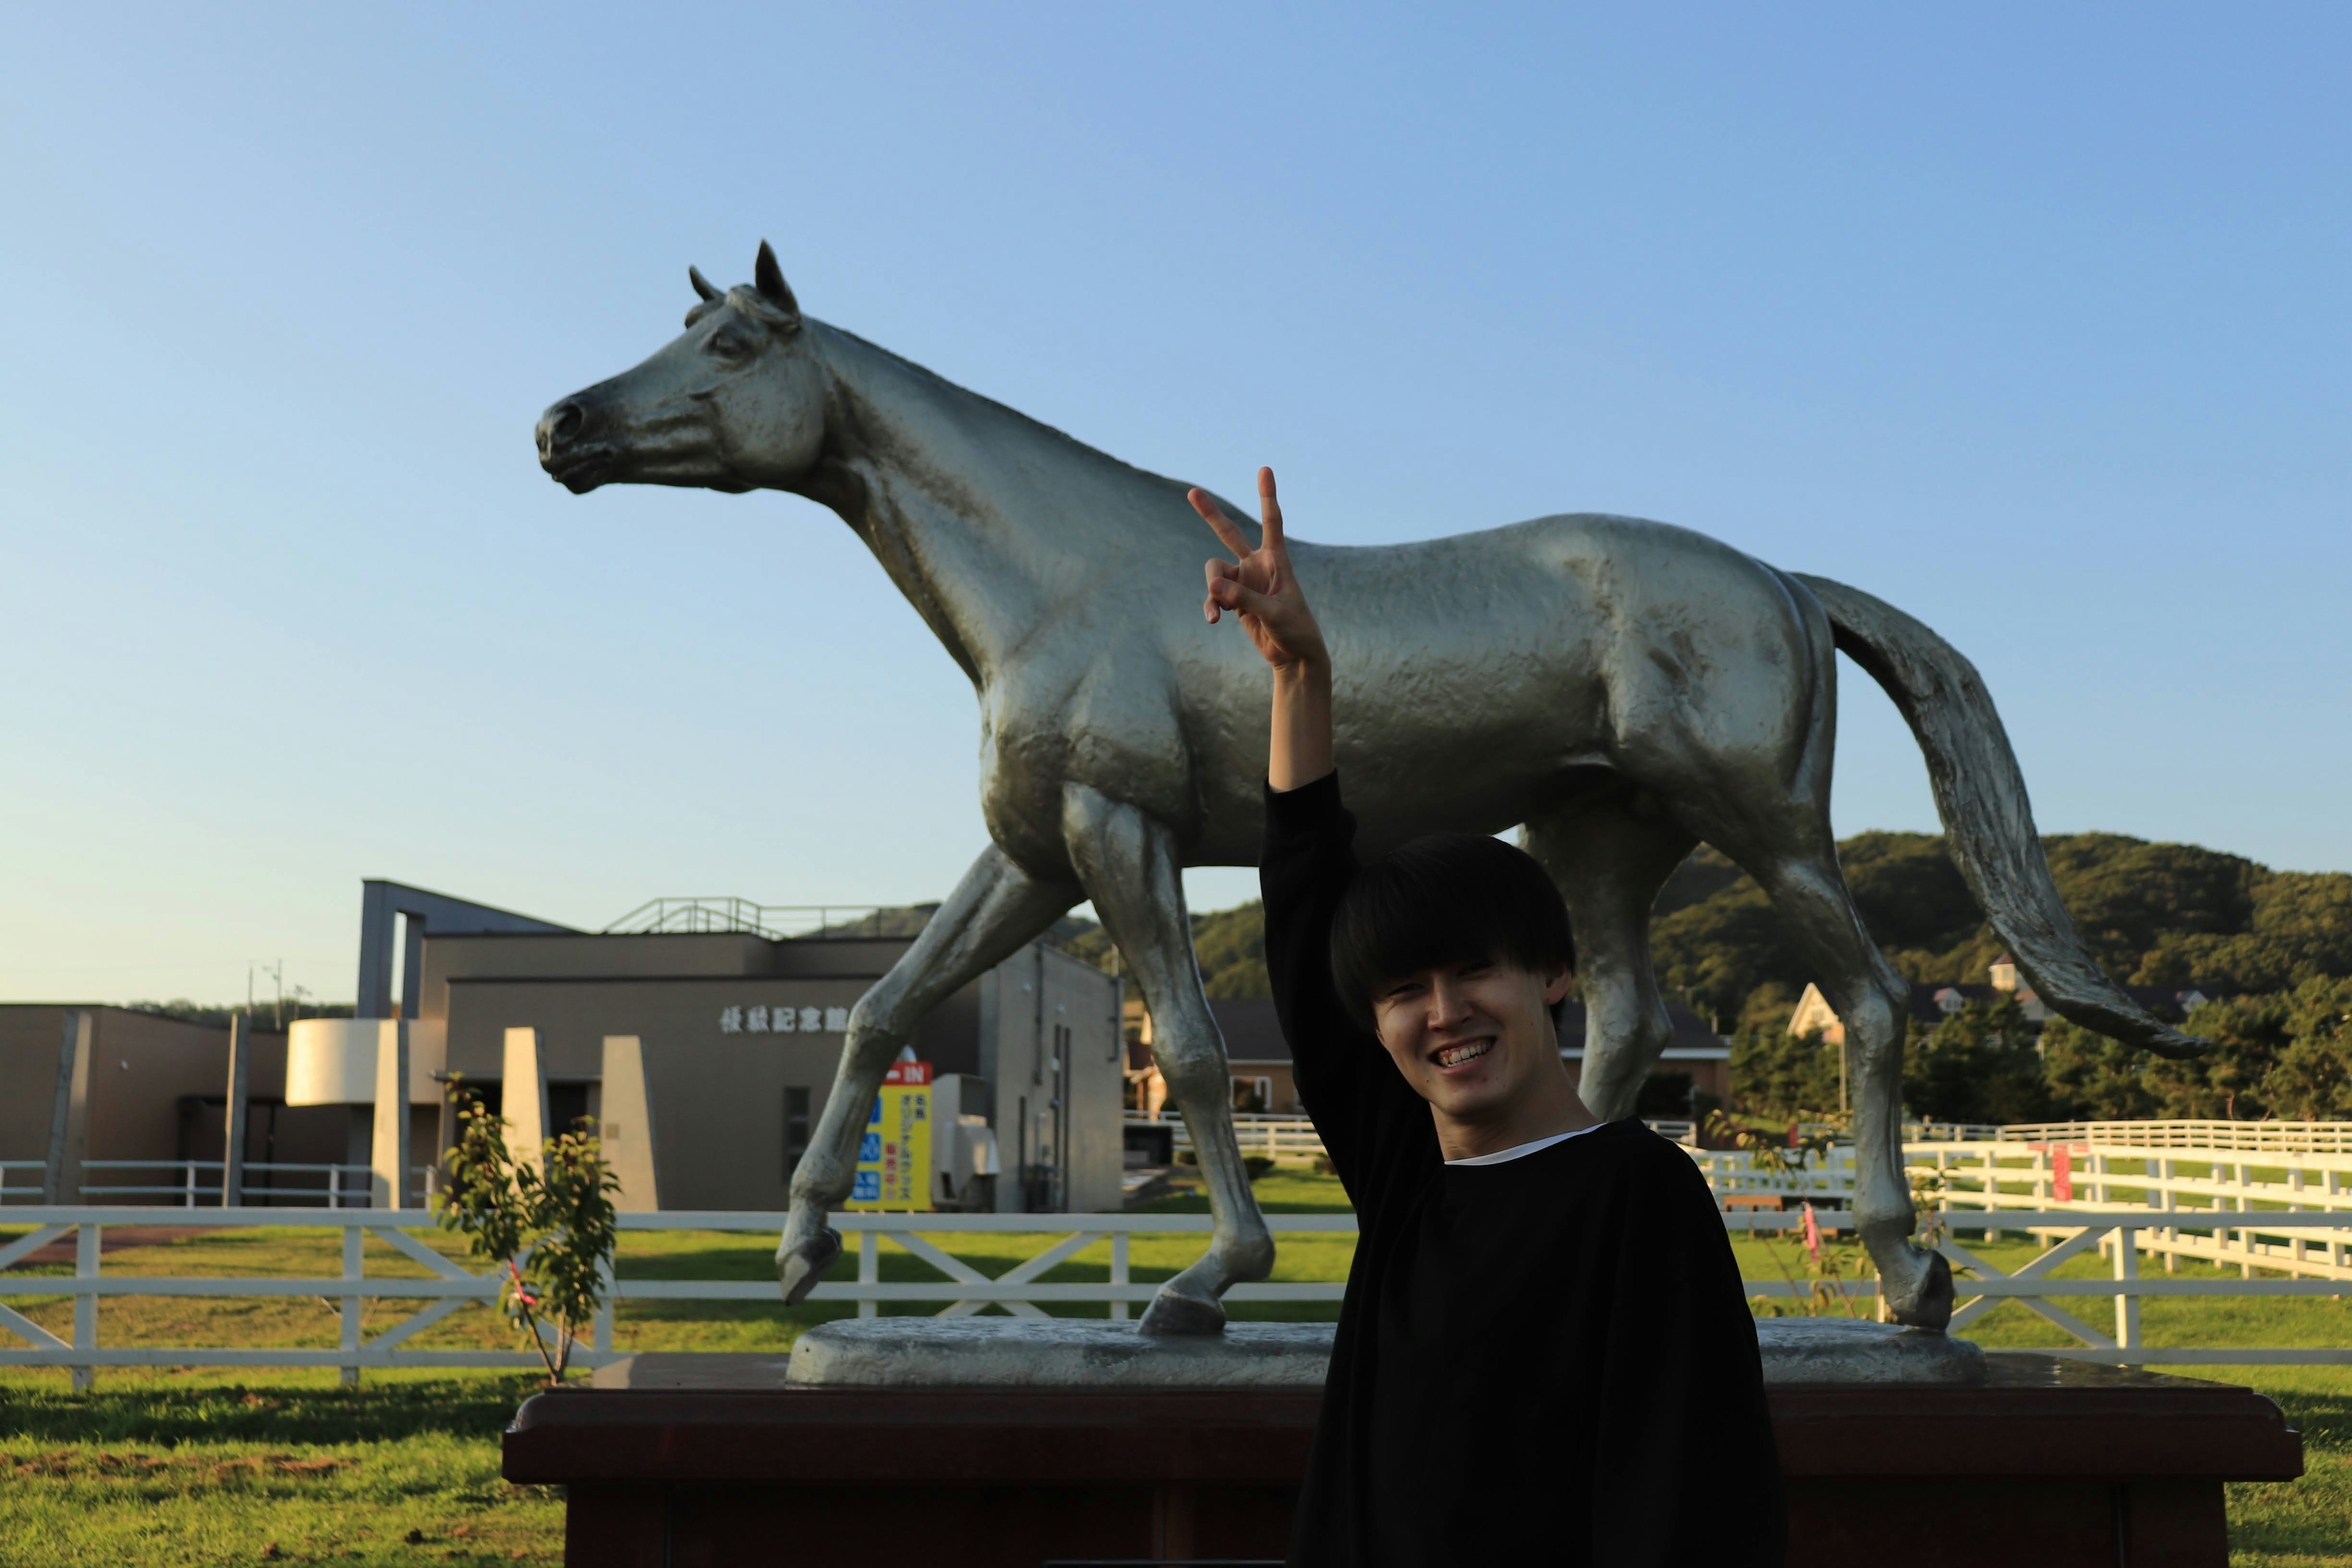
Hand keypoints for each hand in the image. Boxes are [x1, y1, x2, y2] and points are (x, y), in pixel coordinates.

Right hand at [1190, 467, 1327, 672]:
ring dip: (1212, 590)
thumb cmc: (1295, 630)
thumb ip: (1243, 599)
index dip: (1267, 496)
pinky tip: (1214, 620)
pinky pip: (1213, 596)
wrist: (1294, 655)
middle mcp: (1257, 566)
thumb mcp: (1273, 613)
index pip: (1272, 522)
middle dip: (1210, 514)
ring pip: (1214, 573)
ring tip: (1217, 615)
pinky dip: (1211, 606)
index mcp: (1276, 561)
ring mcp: (1244, 582)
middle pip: (1230, 533)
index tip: (1265, 469)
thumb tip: (1212, 587)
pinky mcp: (1234, 600)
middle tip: (1192, 492)